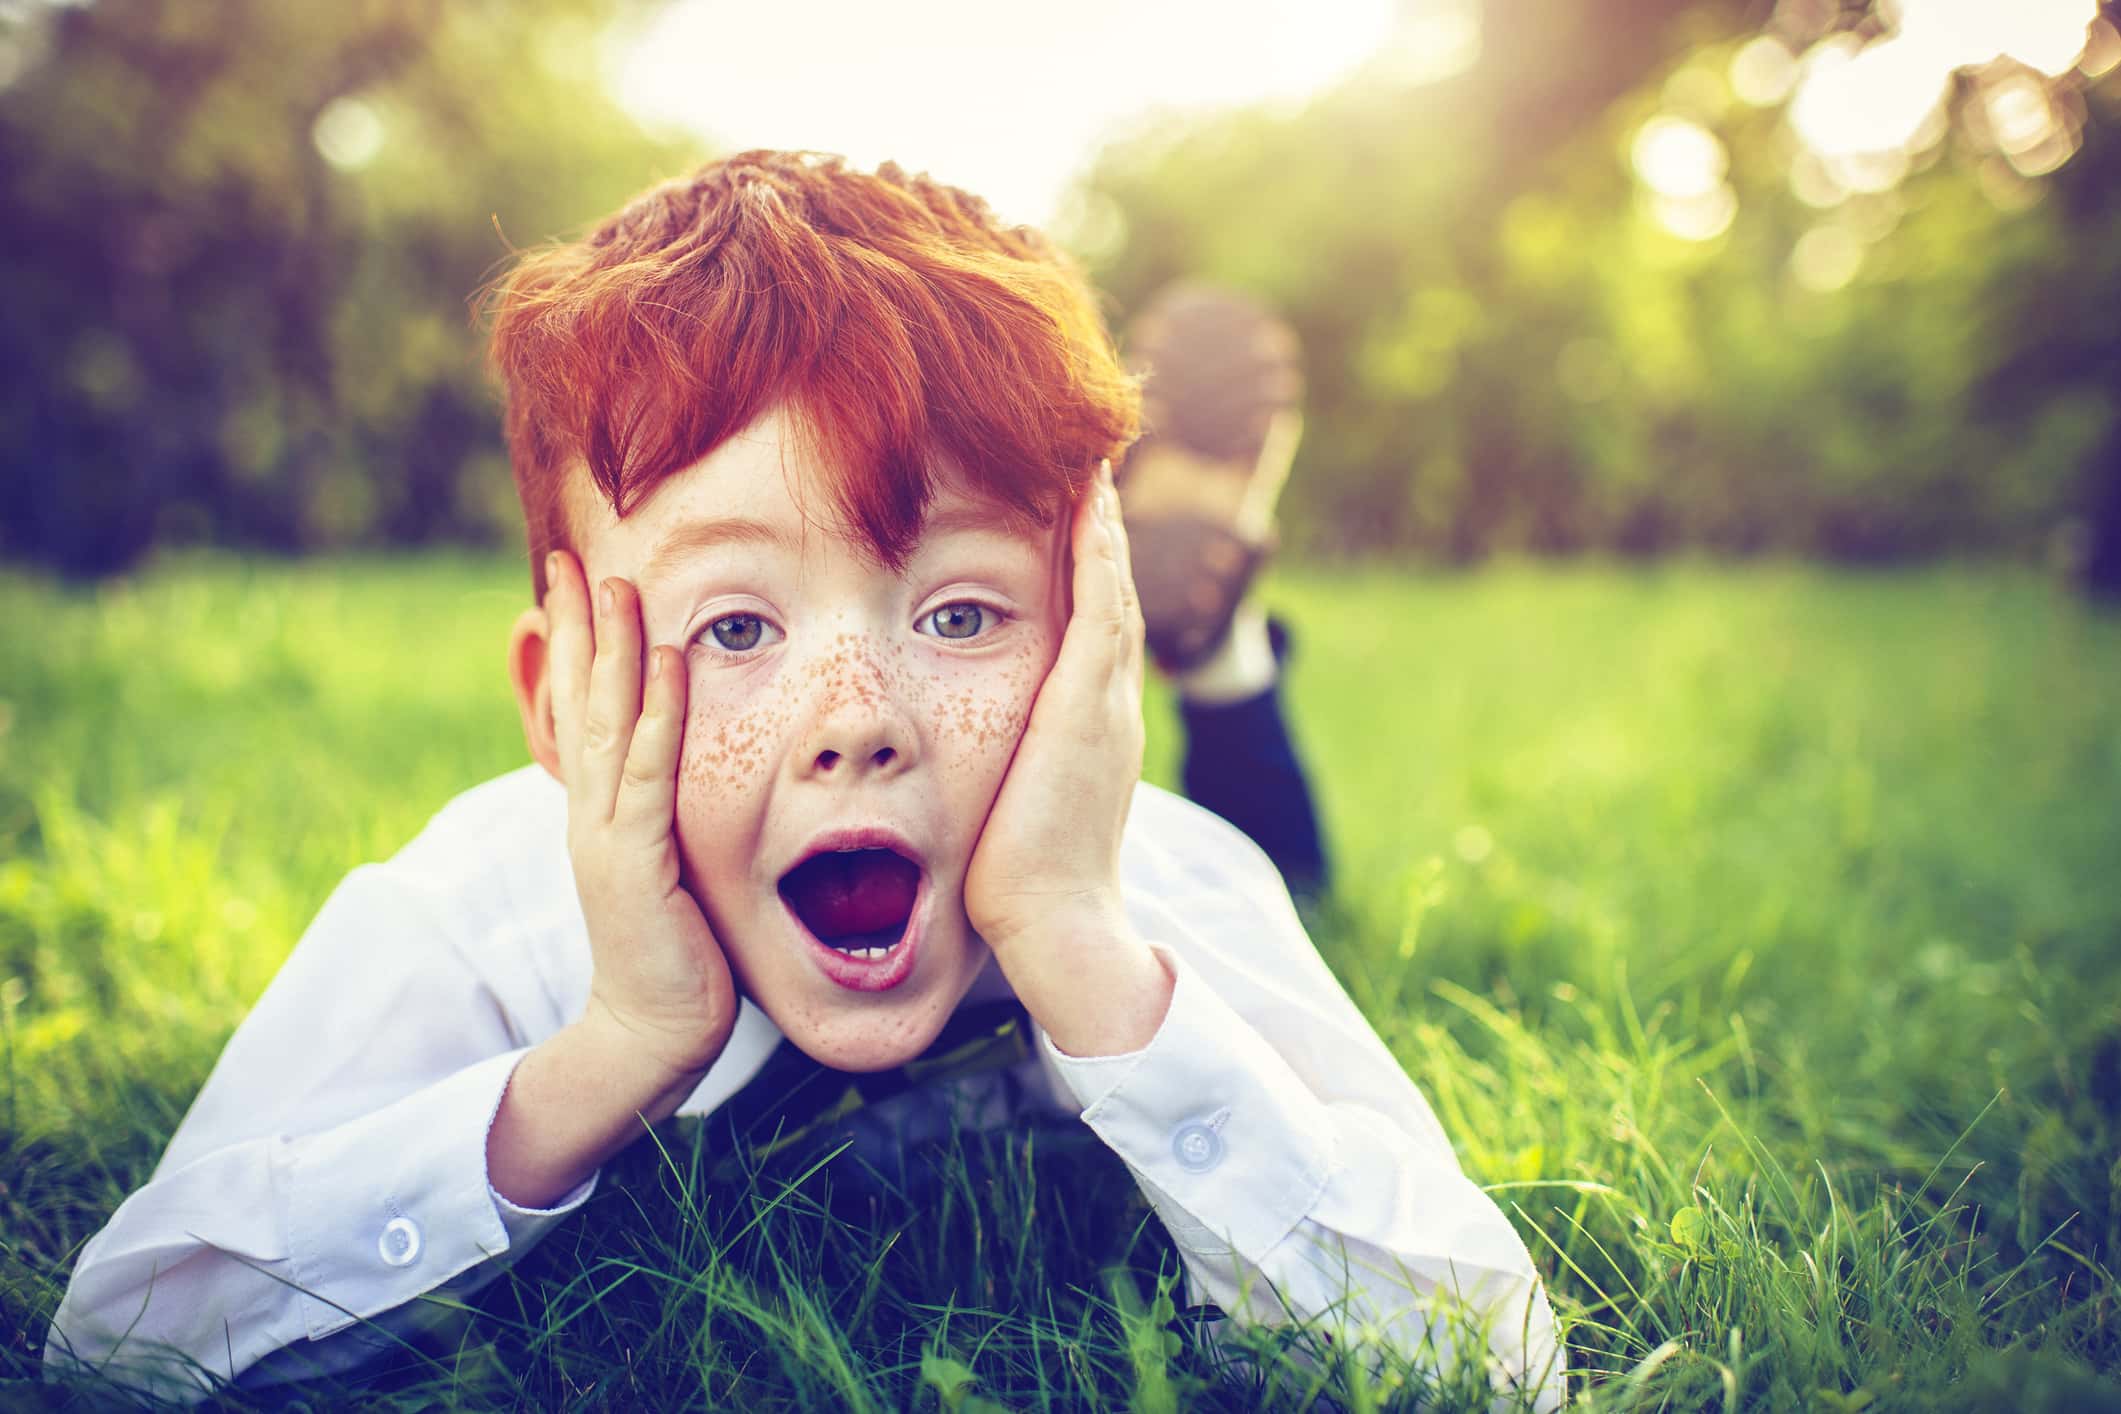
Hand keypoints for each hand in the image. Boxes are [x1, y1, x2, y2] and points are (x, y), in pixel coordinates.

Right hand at [544, 550, 736, 1082]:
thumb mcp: (665, 865)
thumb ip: (661, 816)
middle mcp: (591, 813)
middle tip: (571, 562)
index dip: (573, 646)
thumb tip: (678, 772)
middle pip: (579, 704)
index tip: (571, 584)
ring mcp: (606, 836)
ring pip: (607, 726)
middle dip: (575, 628)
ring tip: (616, 586)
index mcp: (597, 812)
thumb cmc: (676, 951)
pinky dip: (660, 714)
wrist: (654, 1031)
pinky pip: (649, 774)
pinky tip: (667, 662)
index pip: (581, 712)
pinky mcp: (635, 862)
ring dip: (611, 652)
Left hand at [964, 464, 1172, 1054]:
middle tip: (1086, 457)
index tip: (1060, 509)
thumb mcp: (999, 805)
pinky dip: (1098, 545)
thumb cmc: (1013, 884)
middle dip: (1096, 525)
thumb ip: (986, 768)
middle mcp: (1105, 701)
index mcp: (1085, 723)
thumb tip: (938, 763)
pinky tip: (1088, 493)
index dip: (1078, 565)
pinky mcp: (1091, 700)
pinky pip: (1100, 600)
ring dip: (1099, 517)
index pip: (1084, 622)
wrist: (1053, 927)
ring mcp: (1105, 698)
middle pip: (1106, 589)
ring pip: (1108, 583)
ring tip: (1088, 453)